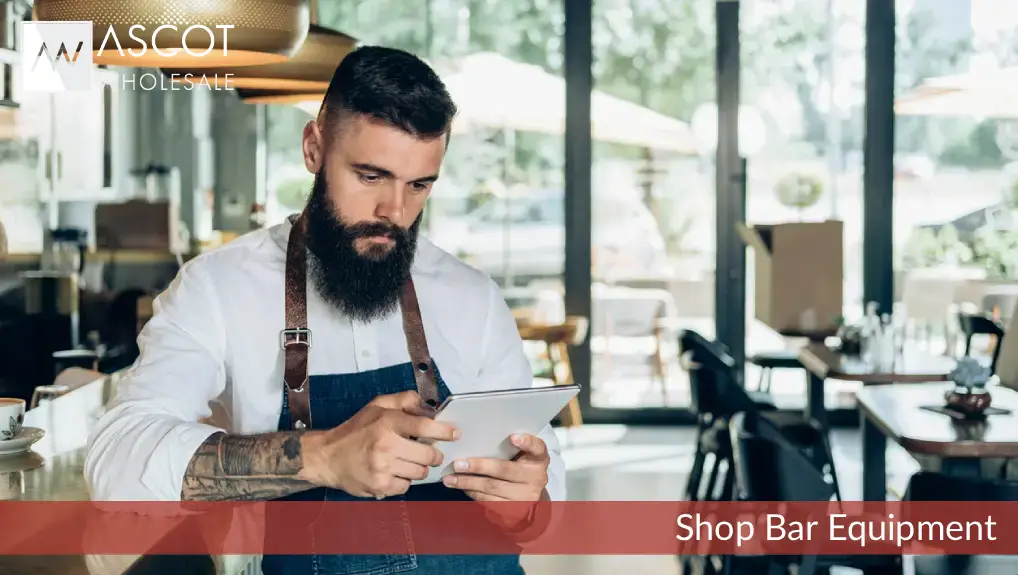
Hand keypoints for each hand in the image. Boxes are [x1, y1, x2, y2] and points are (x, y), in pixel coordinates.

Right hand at [299, 390, 459, 498]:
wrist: (328, 457)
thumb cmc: (356, 430)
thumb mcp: (377, 406)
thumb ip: (403, 400)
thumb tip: (427, 406)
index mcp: (387, 422)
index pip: (425, 426)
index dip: (444, 431)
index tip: (455, 433)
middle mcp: (386, 445)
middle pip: (428, 454)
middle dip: (433, 454)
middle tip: (429, 452)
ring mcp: (383, 468)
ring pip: (420, 472)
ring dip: (419, 468)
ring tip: (408, 461)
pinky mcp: (380, 486)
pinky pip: (406, 486)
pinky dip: (405, 481)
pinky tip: (395, 472)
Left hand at [441, 433, 549, 527]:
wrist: (530, 500)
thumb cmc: (519, 468)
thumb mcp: (522, 456)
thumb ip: (509, 447)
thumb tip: (477, 435)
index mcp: (539, 459)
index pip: (537, 448)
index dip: (527, 442)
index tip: (513, 437)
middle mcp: (535, 478)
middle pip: (505, 470)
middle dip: (479, 466)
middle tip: (458, 464)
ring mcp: (525, 497)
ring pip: (492, 487)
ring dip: (468, 482)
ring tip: (450, 478)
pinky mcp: (514, 510)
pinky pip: (488, 501)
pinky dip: (472, 492)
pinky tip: (460, 487)